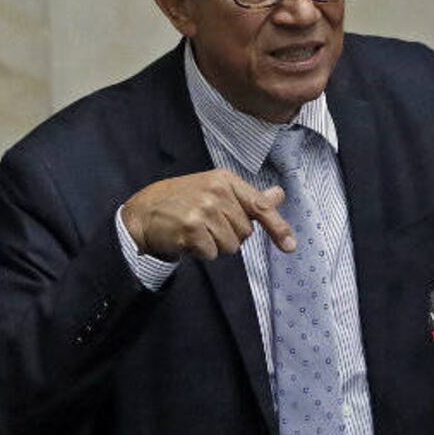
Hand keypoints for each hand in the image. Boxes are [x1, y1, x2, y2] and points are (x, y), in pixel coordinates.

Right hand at [121, 169, 296, 260]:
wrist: (142, 212)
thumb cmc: (182, 200)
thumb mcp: (215, 190)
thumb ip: (249, 197)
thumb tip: (279, 195)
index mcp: (225, 180)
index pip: (260, 206)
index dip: (278, 227)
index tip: (291, 246)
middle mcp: (216, 192)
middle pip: (245, 233)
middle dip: (229, 235)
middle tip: (206, 225)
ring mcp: (203, 209)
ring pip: (230, 246)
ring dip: (215, 246)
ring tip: (196, 232)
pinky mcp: (191, 228)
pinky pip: (212, 254)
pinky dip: (201, 253)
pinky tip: (187, 240)